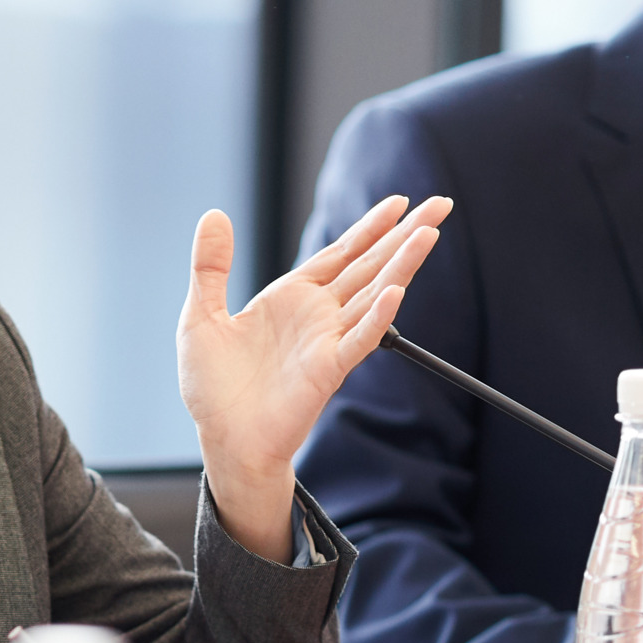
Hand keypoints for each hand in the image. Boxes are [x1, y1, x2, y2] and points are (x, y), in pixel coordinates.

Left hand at [176, 195, 450, 557]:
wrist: (223, 440)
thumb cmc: (214, 387)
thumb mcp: (202, 316)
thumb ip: (210, 267)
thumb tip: (214, 216)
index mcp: (291, 298)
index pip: (340, 253)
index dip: (370, 226)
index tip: (400, 202)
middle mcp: (317, 315)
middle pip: (369, 265)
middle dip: (404, 234)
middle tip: (440, 205)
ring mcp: (326, 341)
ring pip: (372, 294)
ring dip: (400, 265)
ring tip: (428, 234)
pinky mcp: (327, 370)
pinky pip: (357, 340)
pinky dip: (377, 317)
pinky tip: (395, 292)